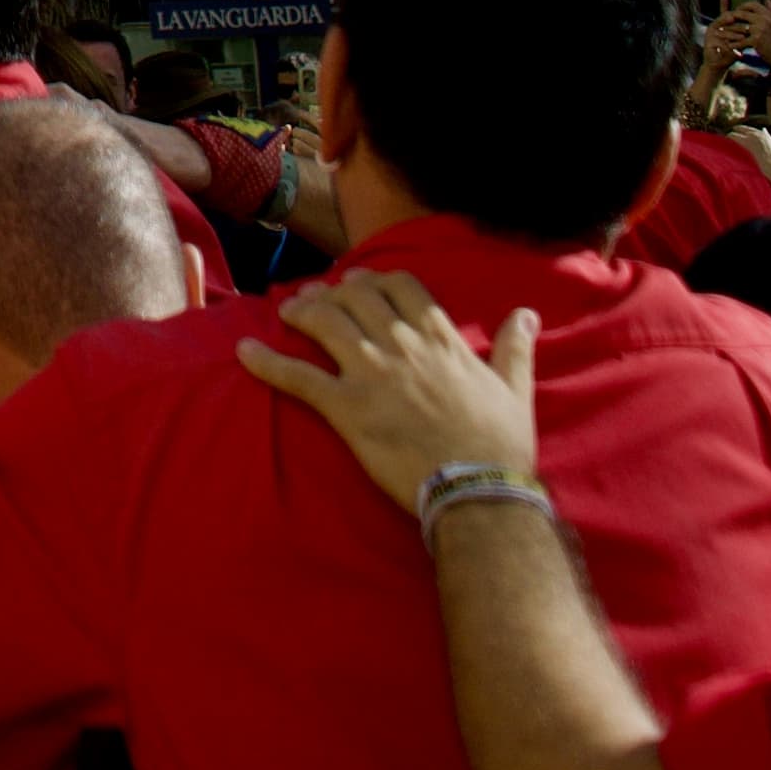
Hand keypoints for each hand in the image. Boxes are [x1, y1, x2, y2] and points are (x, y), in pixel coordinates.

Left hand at [242, 277, 537, 514]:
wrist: (477, 490)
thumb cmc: (500, 446)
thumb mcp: (515, 390)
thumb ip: (515, 348)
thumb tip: (527, 314)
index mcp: (439, 338)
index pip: (399, 285)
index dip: (373, 279)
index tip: (359, 284)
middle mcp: (400, 345)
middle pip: (354, 296)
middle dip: (332, 291)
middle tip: (316, 299)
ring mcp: (371, 374)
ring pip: (324, 322)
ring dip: (300, 312)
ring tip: (286, 313)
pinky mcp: (346, 408)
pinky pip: (297, 376)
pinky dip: (267, 362)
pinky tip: (243, 352)